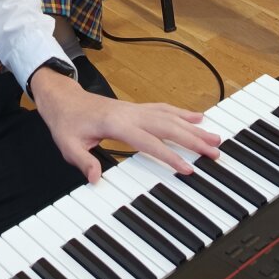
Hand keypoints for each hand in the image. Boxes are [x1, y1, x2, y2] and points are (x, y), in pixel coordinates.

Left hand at [29, 65, 220, 182]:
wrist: (63, 99)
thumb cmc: (66, 123)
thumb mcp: (68, 145)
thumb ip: (83, 161)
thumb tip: (95, 179)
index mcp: (116, 123)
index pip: (148, 142)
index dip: (169, 156)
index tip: (188, 168)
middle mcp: (130, 113)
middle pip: (167, 126)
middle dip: (193, 139)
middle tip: (215, 152)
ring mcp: (135, 109)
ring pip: (170, 116)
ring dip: (193, 127)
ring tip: (215, 137)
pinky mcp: (136, 109)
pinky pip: (164, 109)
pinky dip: (182, 113)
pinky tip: (197, 117)